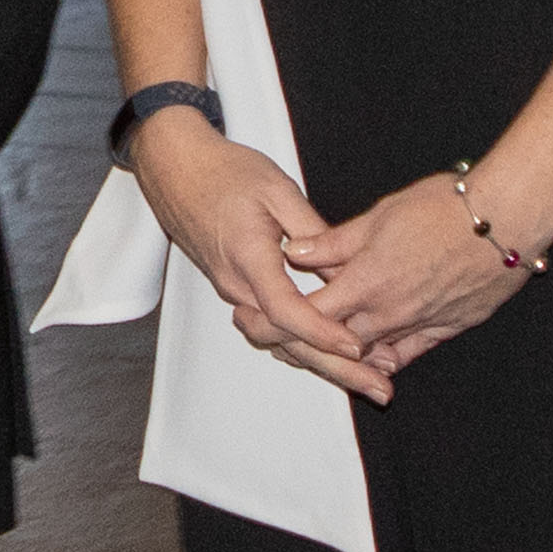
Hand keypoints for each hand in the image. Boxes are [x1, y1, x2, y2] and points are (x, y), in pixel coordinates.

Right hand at [124, 112, 393, 402]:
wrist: (174, 164)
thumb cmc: (221, 170)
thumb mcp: (276, 190)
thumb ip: (313, 233)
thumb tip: (345, 270)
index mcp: (247, 256)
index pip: (286, 310)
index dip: (323, 333)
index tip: (357, 346)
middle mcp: (236, 283)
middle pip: (286, 341)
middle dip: (336, 369)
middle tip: (378, 388)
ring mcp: (232, 289)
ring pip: (279, 339)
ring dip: (322, 361)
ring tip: (365, 375)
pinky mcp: (234, 287)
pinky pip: (270, 326)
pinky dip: (302, 343)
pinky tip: (329, 349)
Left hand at [283, 170, 540, 377]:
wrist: (507, 219)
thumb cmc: (444, 208)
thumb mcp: (378, 216)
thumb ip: (334, 241)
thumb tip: (295, 251)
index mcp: (366, 282)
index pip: (307, 316)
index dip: (274, 323)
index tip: (251, 322)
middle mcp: (391, 312)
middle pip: (335, 344)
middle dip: (300, 345)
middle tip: (274, 341)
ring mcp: (422, 323)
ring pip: (372, 353)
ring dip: (343, 355)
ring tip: (316, 350)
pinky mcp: (450, 326)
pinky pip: (411, 352)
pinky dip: (388, 357)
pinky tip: (374, 358)